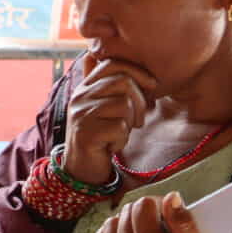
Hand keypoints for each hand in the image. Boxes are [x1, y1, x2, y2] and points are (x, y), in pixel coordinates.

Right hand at [64, 53, 157, 187]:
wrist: (81, 168)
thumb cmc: (101, 136)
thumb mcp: (105, 106)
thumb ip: (112, 86)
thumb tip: (124, 64)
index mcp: (85, 87)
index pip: (112, 63)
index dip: (137, 71)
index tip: (151, 85)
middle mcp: (79, 98)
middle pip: (123, 82)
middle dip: (140, 101)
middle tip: (137, 120)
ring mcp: (80, 115)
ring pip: (124, 104)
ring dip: (130, 122)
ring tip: (120, 133)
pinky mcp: (85, 134)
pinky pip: (119, 127)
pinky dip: (122, 139)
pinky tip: (112, 146)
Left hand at [89, 192, 211, 232]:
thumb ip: (183, 223)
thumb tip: (170, 196)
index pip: (143, 205)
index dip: (156, 203)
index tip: (165, 213)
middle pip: (126, 212)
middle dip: (142, 212)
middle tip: (155, 224)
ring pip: (110, 224)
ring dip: (125, 222)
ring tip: (140, 232)